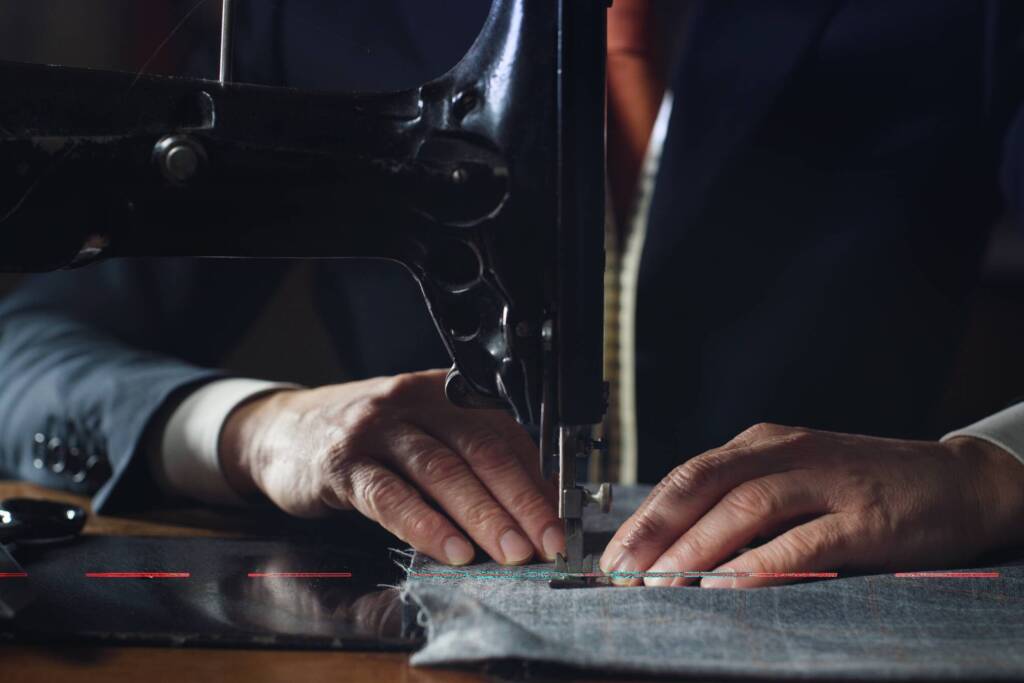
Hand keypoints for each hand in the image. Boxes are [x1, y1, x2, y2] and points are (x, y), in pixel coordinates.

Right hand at [219, 370, 562, 565]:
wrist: (286, 430)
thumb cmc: (368, 439)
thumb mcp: (426, 437)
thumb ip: (473, 463)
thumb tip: (532, 508)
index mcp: (448, 394)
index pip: (505, 435)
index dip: (537, 481)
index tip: (559, 524)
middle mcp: (417, 402)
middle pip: (480, 450)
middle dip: (519, 501)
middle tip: (545, 543)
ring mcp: (378, 429)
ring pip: (441, 471)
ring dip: (481, 515)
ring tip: (510, 552)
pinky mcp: (343, 462)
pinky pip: (389, 495)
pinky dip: (423, 524)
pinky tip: (449, 549)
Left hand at [600, 423, 1023, 587]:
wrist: (959, 483)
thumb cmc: (866, 488)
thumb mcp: (797, 479)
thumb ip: (746, 500)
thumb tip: (679, 544)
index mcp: (764, 443)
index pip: (689, 474)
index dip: (647, 515)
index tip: (615, 555)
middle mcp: (788, 453)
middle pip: (703, 483)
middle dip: (655, 530)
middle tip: (622, 573)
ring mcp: (826, 481)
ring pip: (744, 507)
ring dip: (696, 549)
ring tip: (662, 585)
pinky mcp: (862, 517)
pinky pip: (800, 540)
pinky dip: (758, 565)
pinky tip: (727, 588)